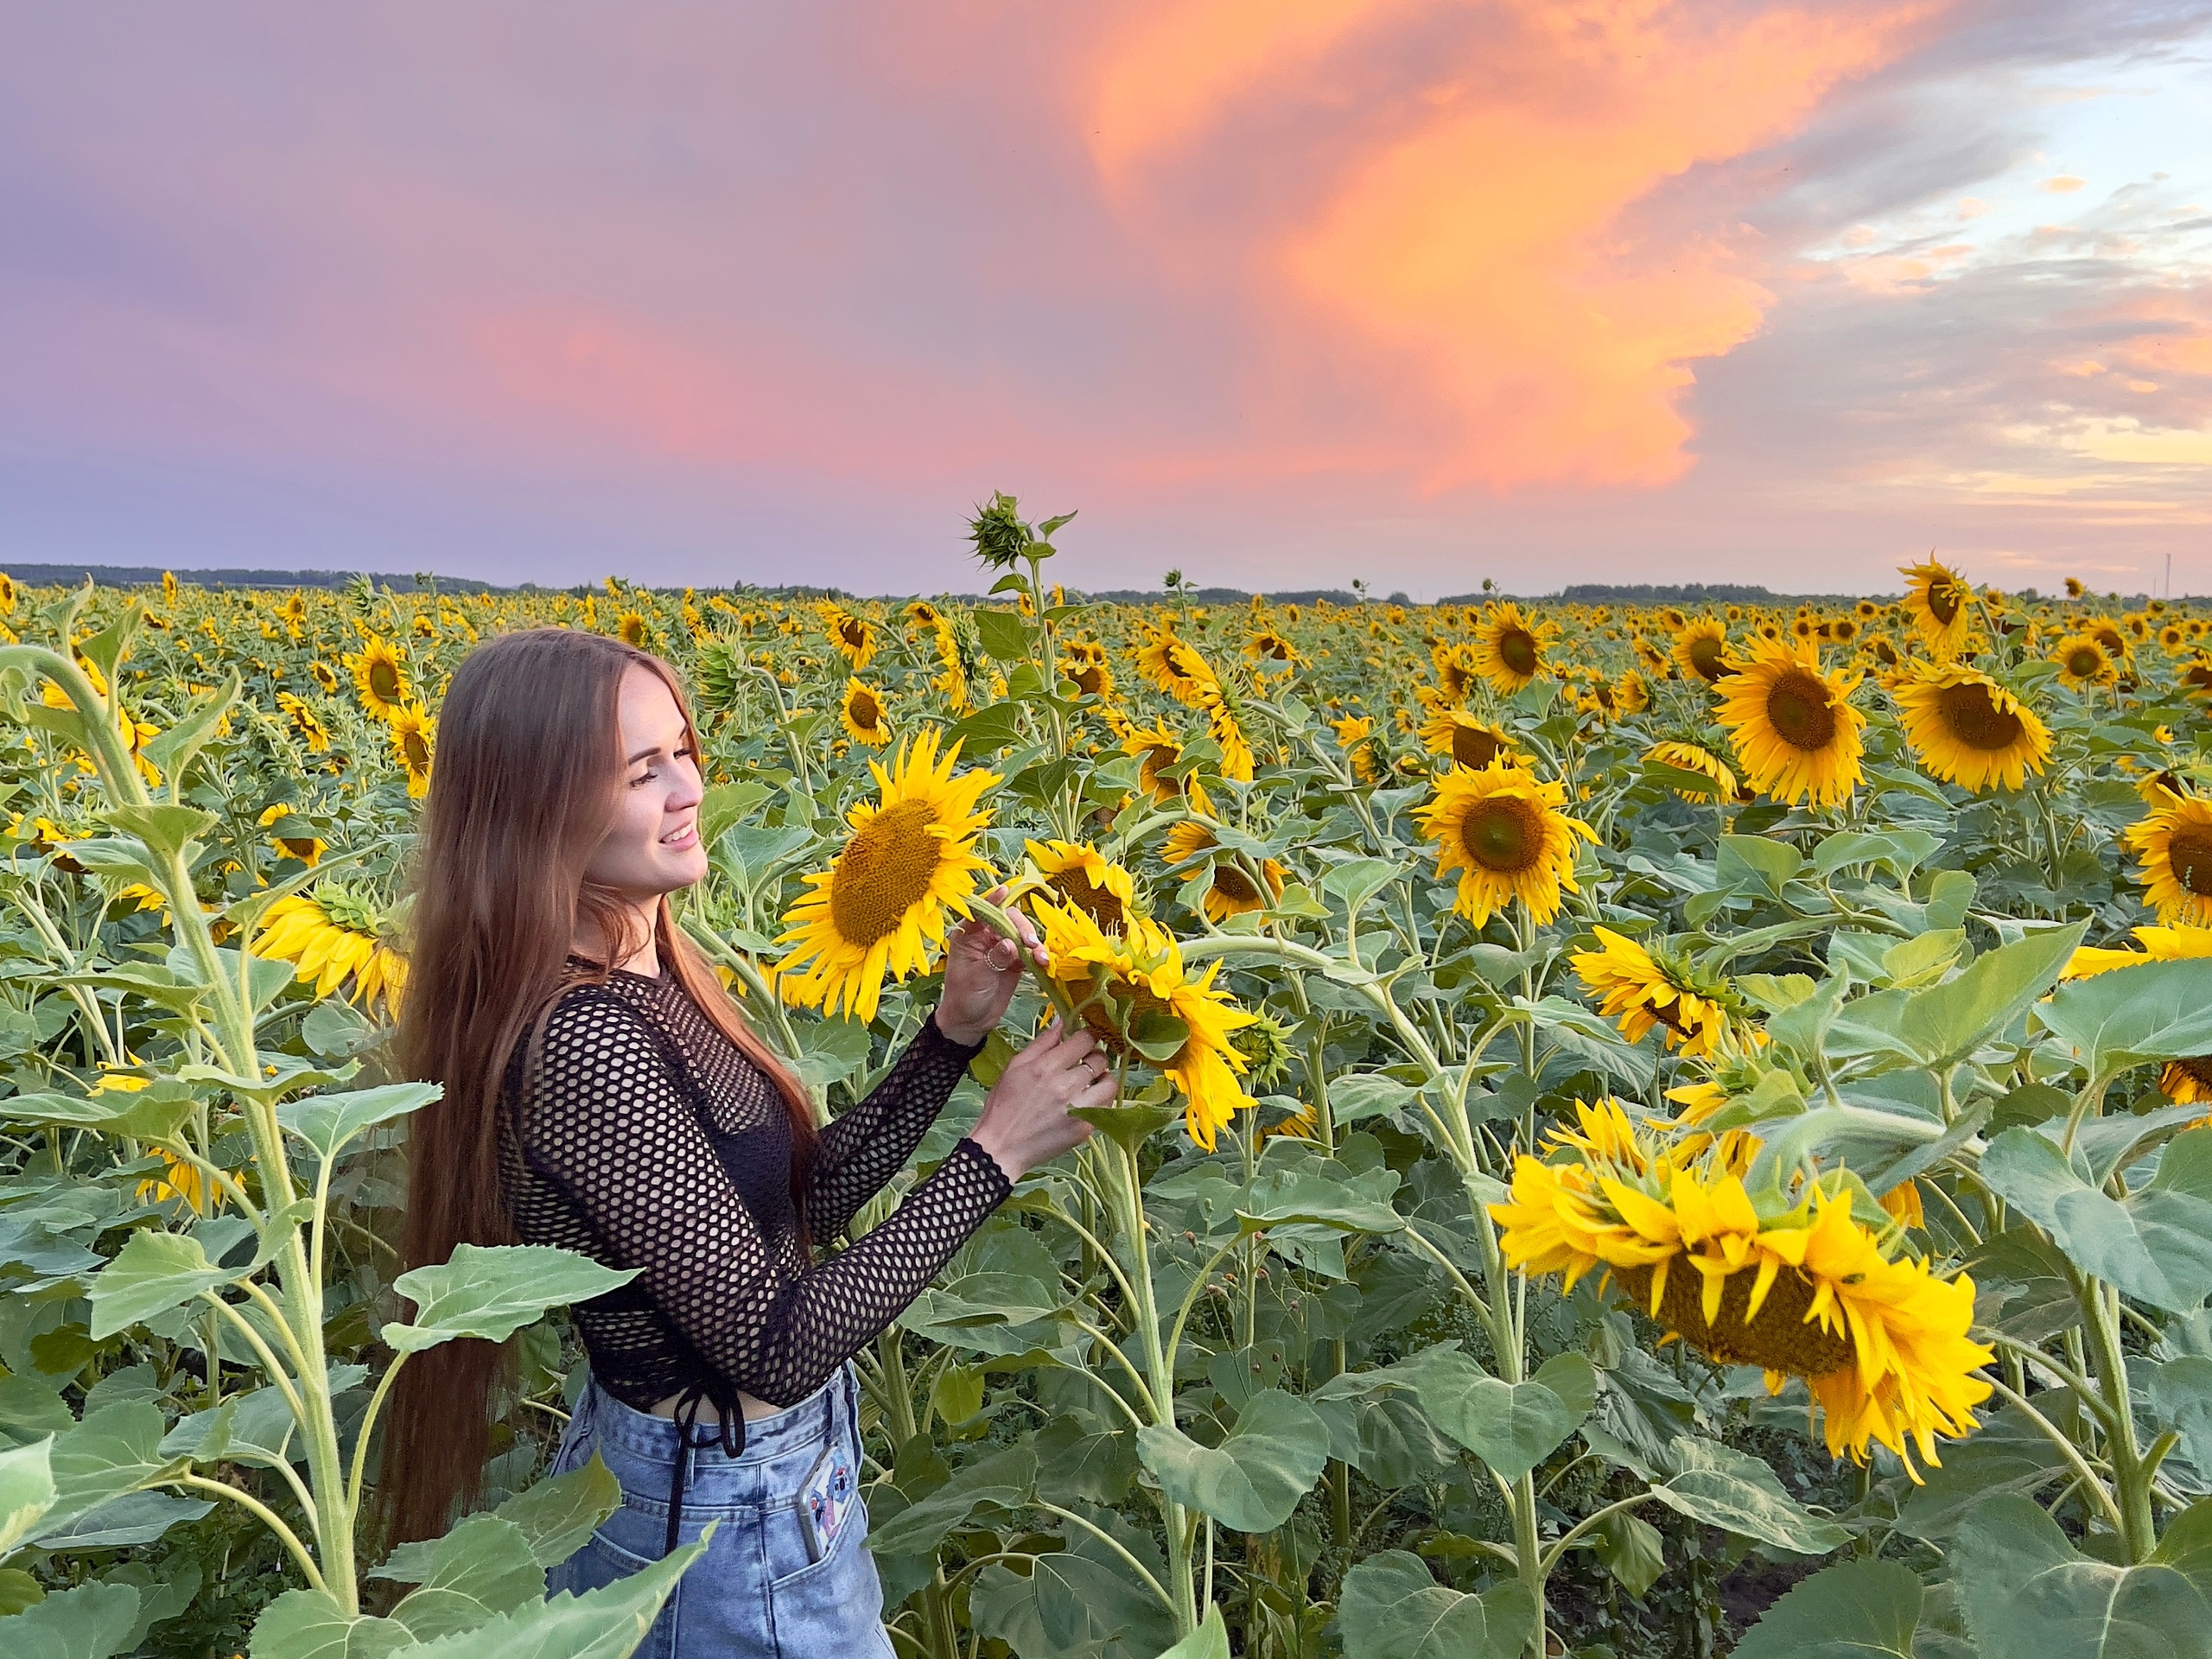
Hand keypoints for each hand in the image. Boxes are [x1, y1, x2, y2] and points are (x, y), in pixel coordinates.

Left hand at [934, 886, 1047, 1046]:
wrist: (971, 1021)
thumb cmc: (964, 997)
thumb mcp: (977, 977)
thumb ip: (994, 958)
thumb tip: (1010, 943)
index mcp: (968, 935)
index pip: (981, 911)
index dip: (993, 900)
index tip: (1005, 891)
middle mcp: (985, 936)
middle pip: (1008, 919)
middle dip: (1022, 929)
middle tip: (1030, 944)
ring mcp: (1002, 947)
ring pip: (1022, 934)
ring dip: (1034, 943)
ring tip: (1040, 958)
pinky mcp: (1015, 961)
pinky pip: (1030, 951)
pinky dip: (1038, 955)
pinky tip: (1044, 963)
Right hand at [968, 1018, 1109, 1181]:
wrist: (1001, 1147)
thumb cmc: (1003, 1105)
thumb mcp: (1015, 1067)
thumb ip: (1042, 1043)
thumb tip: (1062, 1022)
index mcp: (1046, 1067)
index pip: (1084, 1040)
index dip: (1086, 1036)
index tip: (1083, 1040)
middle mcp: (1065, 1086)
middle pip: (1100, 1059)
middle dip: (1095, 1056)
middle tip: (1085, 1061)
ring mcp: (1077, 1109)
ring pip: (1110, 1083)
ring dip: (1103, 1078)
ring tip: (1092, 1081)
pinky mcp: (1084, 1129)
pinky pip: (1105, 1106)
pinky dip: (1100, 1099)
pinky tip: (1087, 1100)